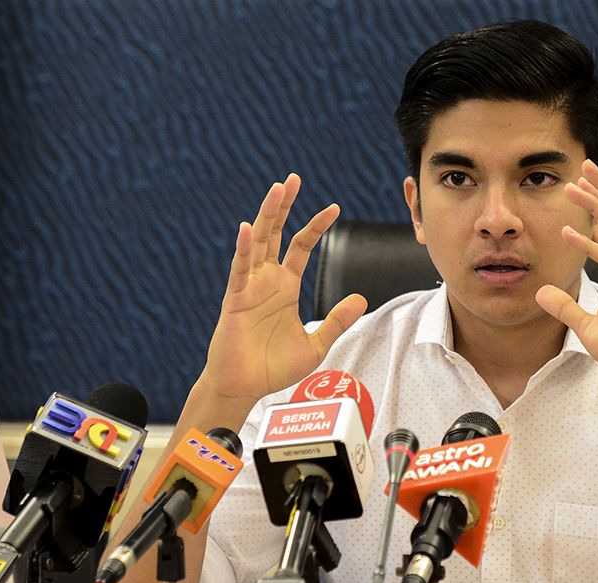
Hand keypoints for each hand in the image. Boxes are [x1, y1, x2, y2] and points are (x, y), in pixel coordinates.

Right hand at [202, 174, 366, 402]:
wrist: (245, 388)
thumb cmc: (274, 368)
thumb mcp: (316, 344)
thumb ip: (337, 321)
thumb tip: (362, 299)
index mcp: (285, 287)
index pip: (301, 247)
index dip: (316, 226)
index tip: (334, 207)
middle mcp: (267, 281)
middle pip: (276, 234)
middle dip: (284, 206)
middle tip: (292, 179)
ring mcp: (249, 287)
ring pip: (258, 243)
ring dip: (266, 216)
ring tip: (276, 190)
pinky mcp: (236, 300)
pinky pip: (239, 270)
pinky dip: (243, 250)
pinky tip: (248, 229)